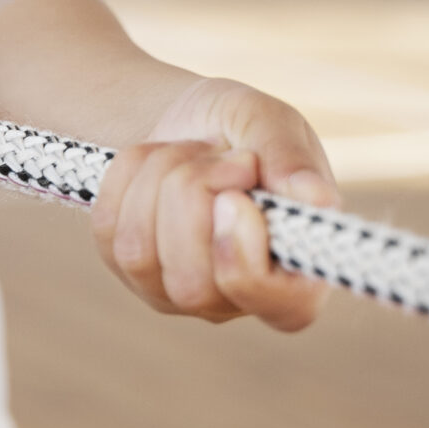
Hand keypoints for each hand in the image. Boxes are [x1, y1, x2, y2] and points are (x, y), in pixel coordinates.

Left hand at [91, 77, 337, 331]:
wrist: (186, 118)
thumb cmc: (241, 127)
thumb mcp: (269, 122)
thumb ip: (293, 159)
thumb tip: (319, 200)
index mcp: (297, 270)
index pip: (284, 310)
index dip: (248, 265)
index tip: (234, 199)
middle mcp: (236, 298)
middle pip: (193, 284)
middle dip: (190, 197)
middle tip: (218, 154)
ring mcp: (176, 292)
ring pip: (141, 255)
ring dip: (159, 177)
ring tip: (189, 150)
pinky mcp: (129, 270)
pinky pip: (109, 231)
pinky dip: (128, 176)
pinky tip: (155, 158)